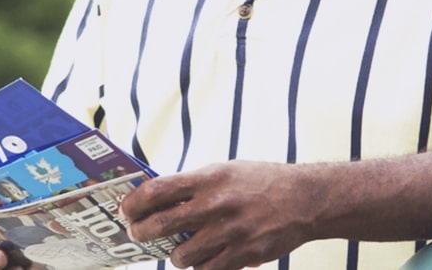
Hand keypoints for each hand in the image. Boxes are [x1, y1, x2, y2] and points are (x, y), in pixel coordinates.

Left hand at [120, 161, 318, 269]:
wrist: (305, 199)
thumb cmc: (261, 182)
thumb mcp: (226, 172)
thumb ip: (194, 185)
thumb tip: (155, 198)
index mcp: (209, 178)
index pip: (157, 190)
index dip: (134, 202)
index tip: (126, 210)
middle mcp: (216, 204)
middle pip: (161, 224)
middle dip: (142, 232)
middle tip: (138, 234)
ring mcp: (229, 232)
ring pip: (181, 255)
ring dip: (176, 255)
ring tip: (180, 249)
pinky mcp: (243, 254)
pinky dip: (201, 267)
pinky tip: (205, 258)